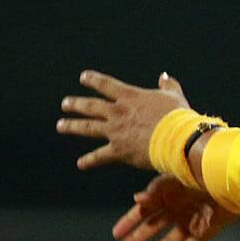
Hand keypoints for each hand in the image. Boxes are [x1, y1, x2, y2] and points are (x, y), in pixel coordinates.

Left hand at [57, 70, 191, 170]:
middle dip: (76, 104)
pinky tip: (81, 164)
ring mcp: (115, 132)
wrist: (178, 139)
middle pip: (91, 106)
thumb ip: (168, 85)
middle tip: (65, 104)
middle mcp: (118, 112)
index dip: (93, 80)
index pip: (106, 85)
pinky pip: (100, 156)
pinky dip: (90, 160)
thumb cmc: (178, 117)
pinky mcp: (119, 150)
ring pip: (88, 127)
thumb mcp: (174, 96)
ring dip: (73, 126)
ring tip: (61, 125)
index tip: (84, 77)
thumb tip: (164, 76)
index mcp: (130, 97)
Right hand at [113, 175, 237, 240]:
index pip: (143, 212)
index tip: (115, 234)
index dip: (129, 222)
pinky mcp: (204, 232)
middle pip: (152, 229)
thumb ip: (155, 190)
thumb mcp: (174, 180)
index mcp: (166, 196)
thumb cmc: (200, 175)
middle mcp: (176, 210)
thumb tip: (136, 200)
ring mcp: (189, 222)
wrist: (228, 181)